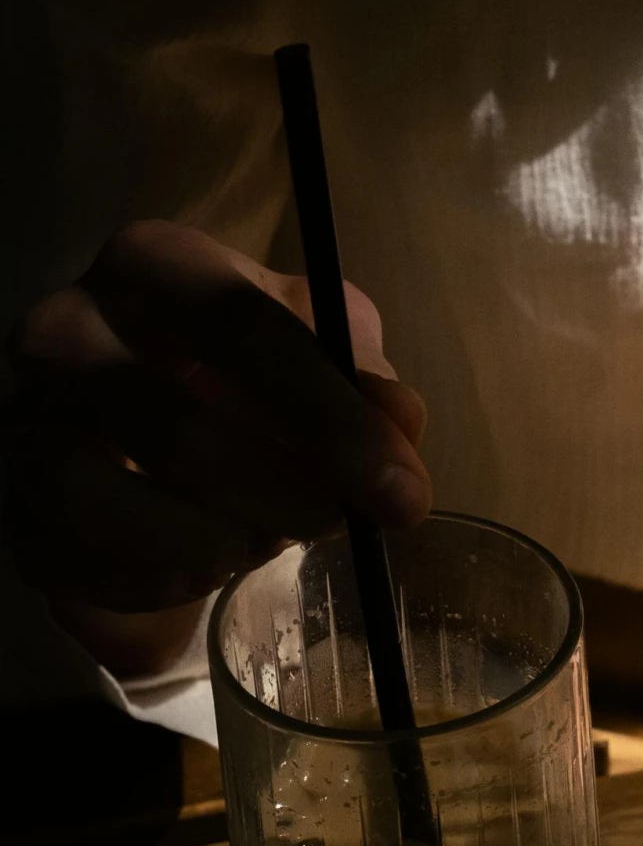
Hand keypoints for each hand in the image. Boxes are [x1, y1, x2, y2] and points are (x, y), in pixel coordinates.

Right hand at [3, 221, 430, 666]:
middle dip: (285, 494)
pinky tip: (210, 575)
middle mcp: (65, 327)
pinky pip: (81, 560)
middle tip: (342, 524)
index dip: (331, 419)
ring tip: (267, 540)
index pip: (240, 328)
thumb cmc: (247, 380)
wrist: (157, 441)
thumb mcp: (323, 362)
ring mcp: (25, 419)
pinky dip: (162, 581)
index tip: (401, 494)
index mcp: (153, 264)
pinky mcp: (13, 505)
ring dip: (218, 541)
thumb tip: (399, 421)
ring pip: (112, 497)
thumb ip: (366, 382)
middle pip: (179, 424)